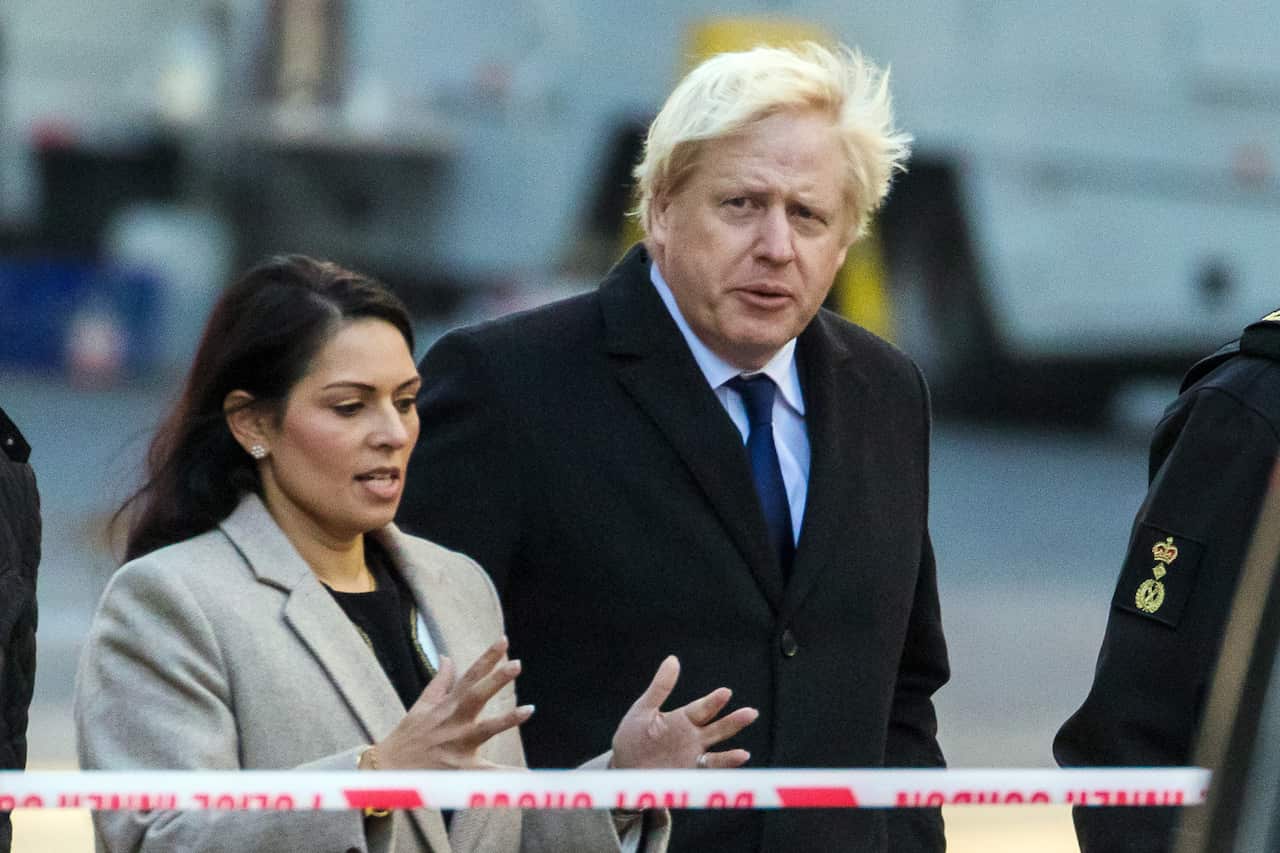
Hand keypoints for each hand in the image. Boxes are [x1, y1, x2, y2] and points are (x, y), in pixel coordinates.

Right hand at [373, 636, 533, 769]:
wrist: (389, 770)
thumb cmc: (408, 736)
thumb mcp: (422, 704)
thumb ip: (440, 681)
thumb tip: (447, 657)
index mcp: (447, 705)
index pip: (470, 676)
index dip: (487, 658)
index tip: (504, 641)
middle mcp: (453, 721)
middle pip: (477, 696)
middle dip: (496, 680)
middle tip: (516, 664)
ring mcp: (458, 744)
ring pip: (485, 730)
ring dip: (506, 720)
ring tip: (528, 710)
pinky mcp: (460, 769)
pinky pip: (487, 773)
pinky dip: (506, 774)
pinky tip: (527, 774)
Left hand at [610, 655, 757, 769]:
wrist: (621, 768)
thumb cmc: (632, 737)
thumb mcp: (643, 709)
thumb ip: (660, 687)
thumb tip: (673, 659)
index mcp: (683, 718)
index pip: (702, 708)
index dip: (714, 701)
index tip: (726, 693)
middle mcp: (692, 735)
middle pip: (717, 727)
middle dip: (734, 721)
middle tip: (751, 713)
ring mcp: (692, 754)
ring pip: (717, 749)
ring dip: (732, 752)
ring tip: (745, 754)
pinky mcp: (688, 772)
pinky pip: (708, 769)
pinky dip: (723, 766)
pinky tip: (738, 760)